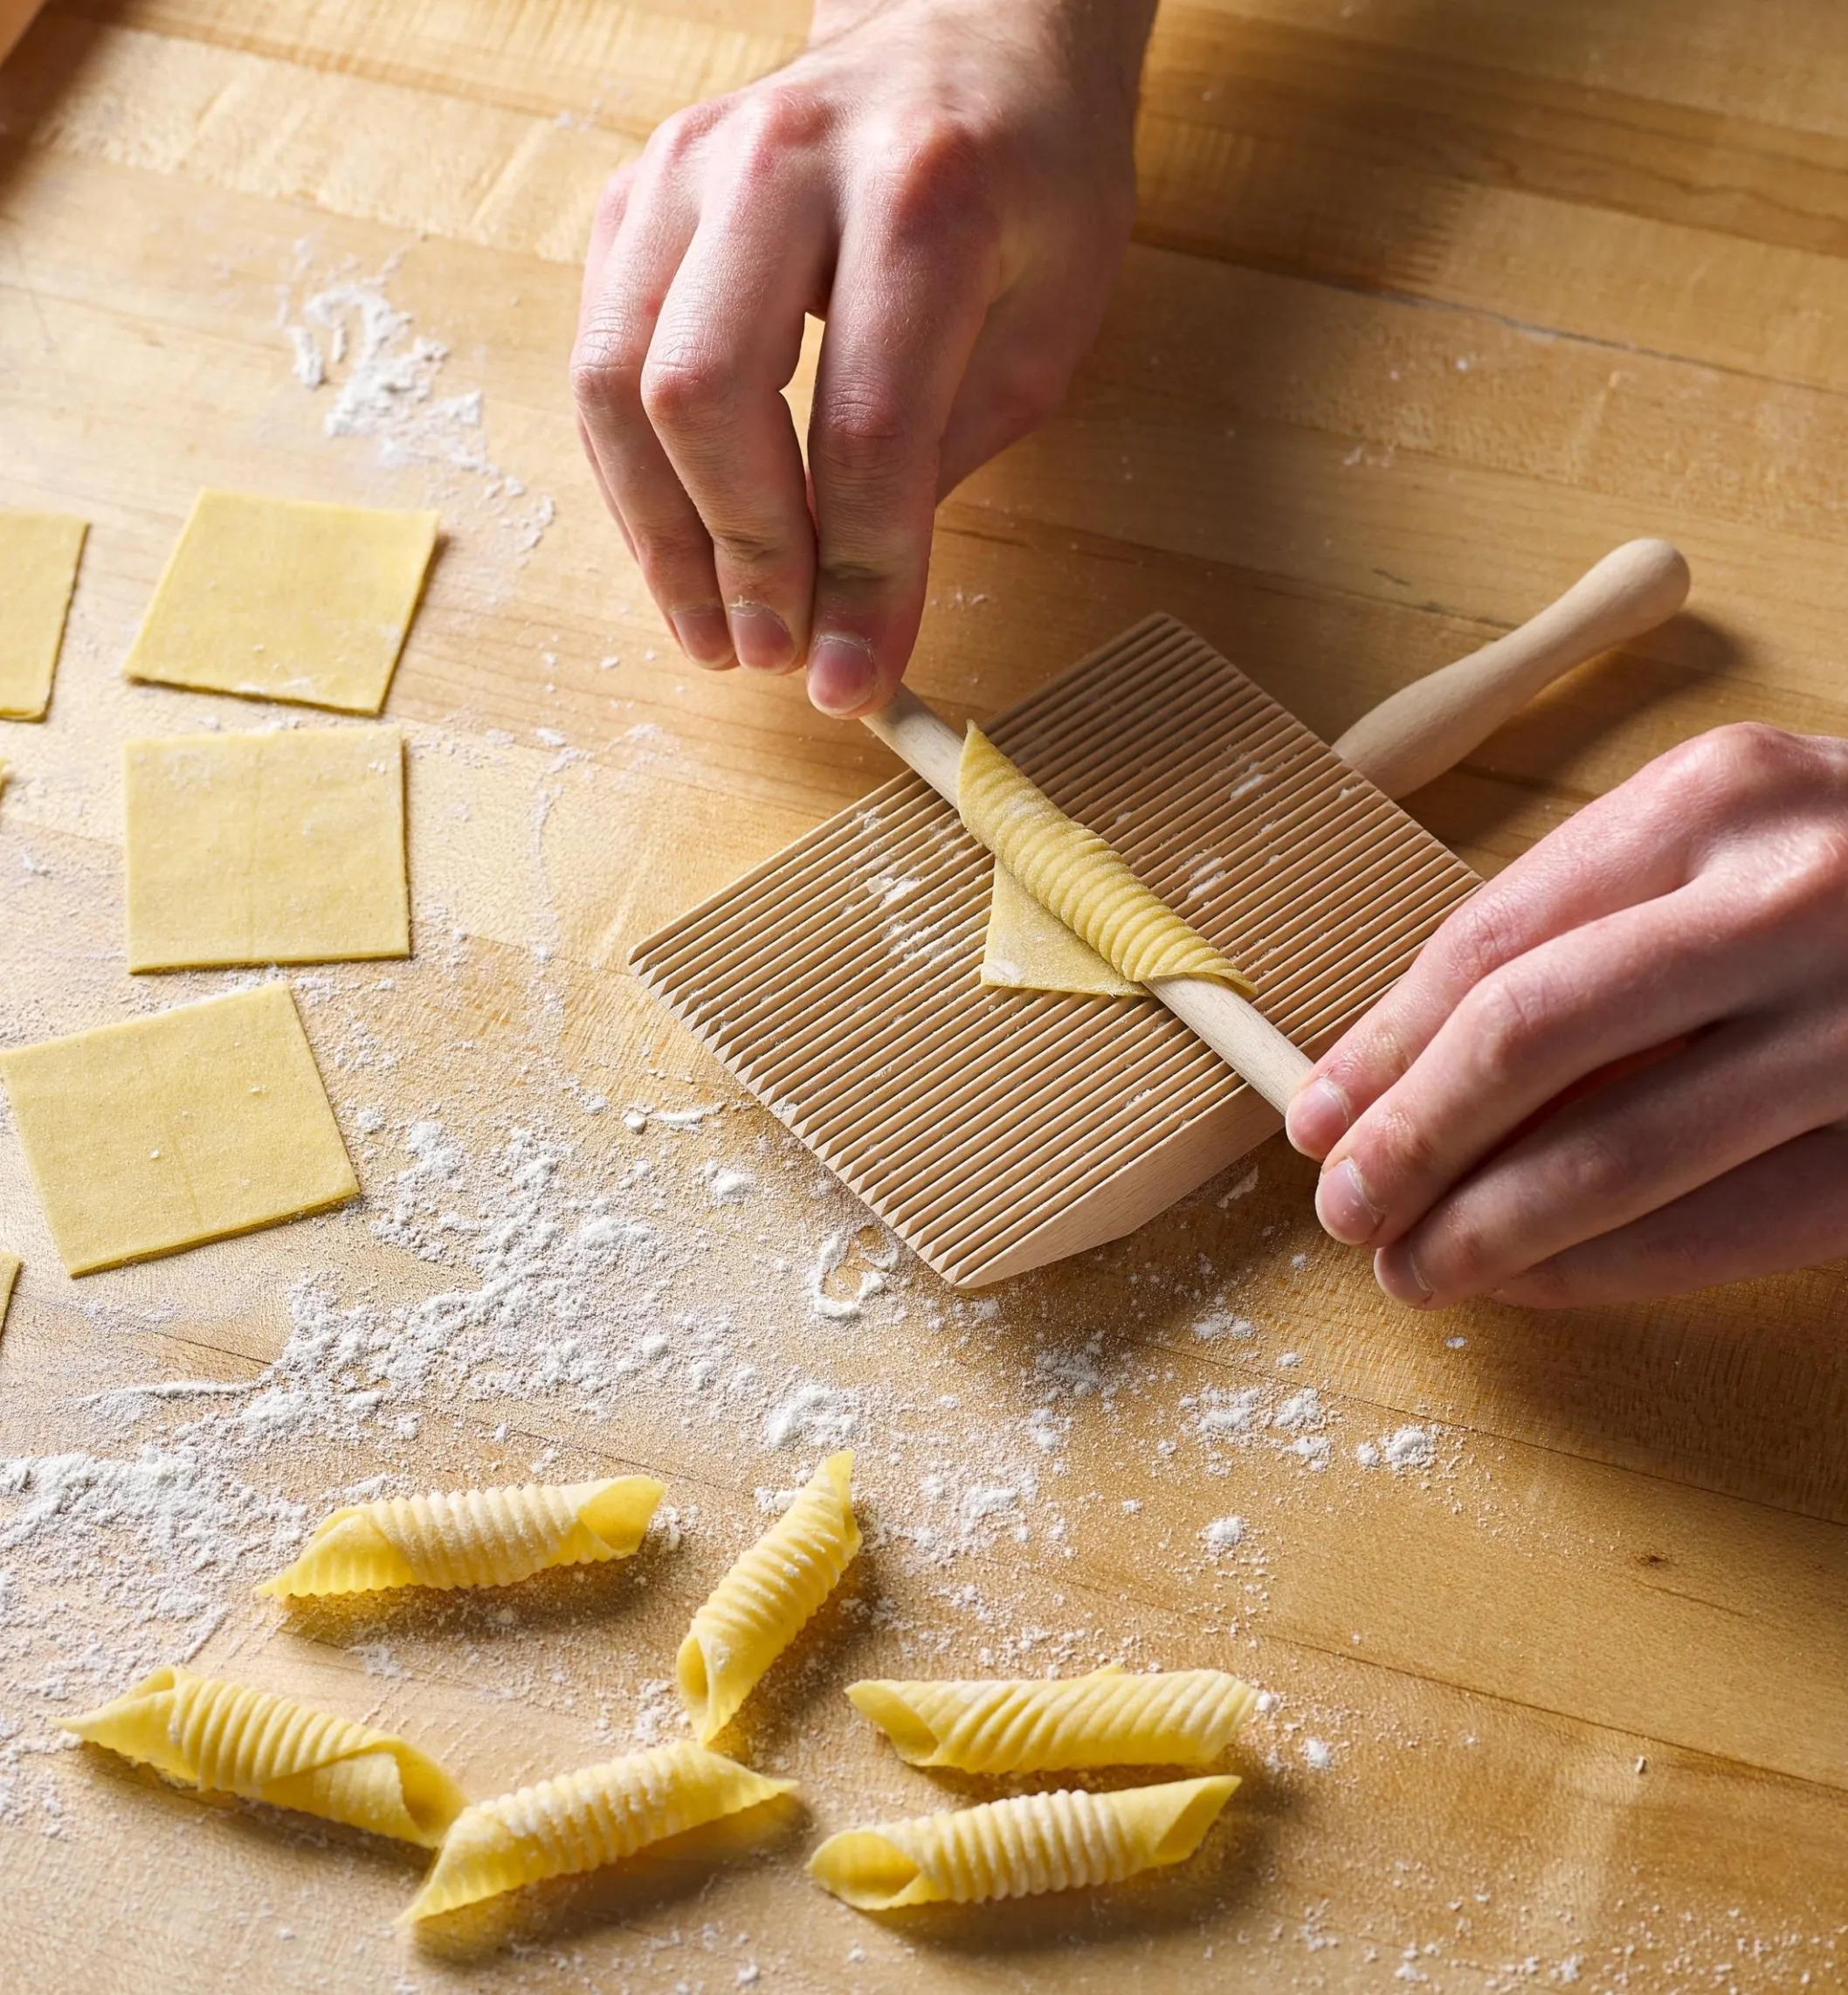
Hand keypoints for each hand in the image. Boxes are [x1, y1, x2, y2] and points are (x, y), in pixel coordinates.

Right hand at [571, 0, 1153, 714]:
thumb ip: (943, 467)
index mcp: (922, 196)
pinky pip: (599, 363)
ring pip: (617, 384)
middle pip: (705, 396)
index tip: (851, 677)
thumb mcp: (1042, 327)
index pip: (867, 429)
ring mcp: (685, 169)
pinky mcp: (631, 196)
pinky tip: (686, 549)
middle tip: (775, 655)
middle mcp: (783, 163)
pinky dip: (636, 479)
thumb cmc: (1026, 183)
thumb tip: (857, 629)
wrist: (963, 29)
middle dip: (738, 556)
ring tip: (714, 633)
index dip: (855, 577)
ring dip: (660, 538)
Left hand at [1284, 724, 1847, 1307]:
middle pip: (1531, 1038)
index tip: (1315, 1114)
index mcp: (1716, 799)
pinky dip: (1607, 1271)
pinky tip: (1535, 1286)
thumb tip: (1400, 1058)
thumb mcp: (1728, 835)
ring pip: (1621, 1154)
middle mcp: (1789, 898)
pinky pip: (1727, 1229)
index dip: (1381, 1045)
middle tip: (1344, 1207)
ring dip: (1490, 1230)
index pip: (1490, 941)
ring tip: (1415, 1270)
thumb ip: (1585, 922)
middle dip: (1410, 1141)